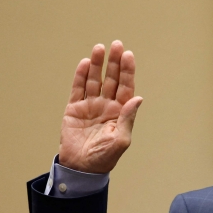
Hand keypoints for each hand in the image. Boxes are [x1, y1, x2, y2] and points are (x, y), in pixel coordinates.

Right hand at [58, 41, 142, 173]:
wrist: (81, 167)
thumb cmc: (104, 157)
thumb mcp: (120, 140)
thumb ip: (128, 118)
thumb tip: (138, 98)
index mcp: (120, 112)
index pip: (126, 87)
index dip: (127, 71)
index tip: (128, 55)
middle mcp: (106, 105)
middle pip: (111, 79)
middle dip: (114, 62)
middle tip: (116, 45)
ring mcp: (90, 105)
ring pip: (94, 80)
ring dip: (97, 64)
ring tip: (99, 48)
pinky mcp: (74, 108)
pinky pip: (78, 89)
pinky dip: (80, 76)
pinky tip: (85, 63)